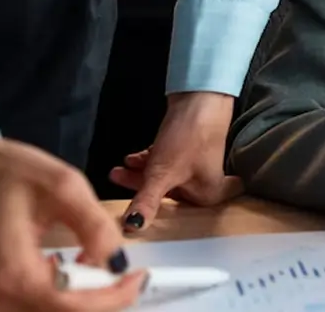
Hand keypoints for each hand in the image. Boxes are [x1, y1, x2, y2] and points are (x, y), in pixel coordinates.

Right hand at [0, 123, 145, 311]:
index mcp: (9, 274)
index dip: (114, 297)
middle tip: (123, 272)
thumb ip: (95, 226)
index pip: (73, 306)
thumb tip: (119, 262)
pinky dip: (53, 297)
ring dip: (76, 299)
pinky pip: (25, 309)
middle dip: (97, 299)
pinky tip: (67, 270)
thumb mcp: (63, 187)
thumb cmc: (4, 172)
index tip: (139, 277)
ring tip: (95, 266)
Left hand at [109, 91, 241, 232]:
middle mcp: (203, 184)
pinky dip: (147, 162)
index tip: (139, 224)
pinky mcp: (186, 148)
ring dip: (139, 175)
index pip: (185, 218)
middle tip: (118, 186)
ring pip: (162, 178)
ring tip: (118, 170)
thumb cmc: (191, 136)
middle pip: (167, 197)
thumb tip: (132, 228)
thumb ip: (147, 202)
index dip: (163, 223)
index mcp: (206, 195)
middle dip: (140, 192)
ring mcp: (194, 165)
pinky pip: (163, 163)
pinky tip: (132, 158)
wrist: (200, 95)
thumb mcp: (164, 174)